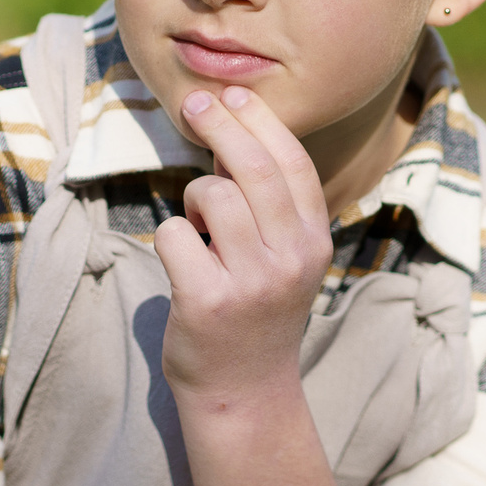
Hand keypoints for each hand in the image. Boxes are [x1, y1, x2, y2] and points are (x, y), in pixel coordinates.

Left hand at [154, 86, 333, 397]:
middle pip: (252, 167)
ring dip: (194, 198)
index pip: (292, 162)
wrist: (244, 391)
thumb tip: (233, 131)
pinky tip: (184, 261)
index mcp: (314, 241)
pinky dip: (171, 238)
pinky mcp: (206, 301)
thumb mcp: (284, 259)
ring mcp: (251, 282)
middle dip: (220, 124)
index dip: (260, 120)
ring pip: (211, 195)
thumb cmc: (256, 313)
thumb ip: (269, 206)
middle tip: (194, 105)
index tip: (232, 94)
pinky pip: (174, 234)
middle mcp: (291, 259)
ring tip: (198, 226)